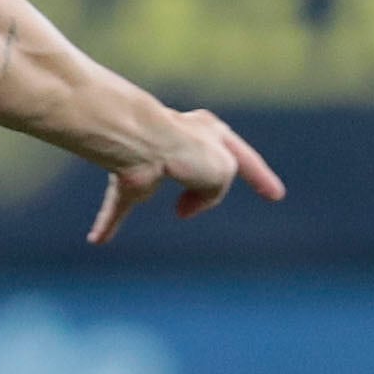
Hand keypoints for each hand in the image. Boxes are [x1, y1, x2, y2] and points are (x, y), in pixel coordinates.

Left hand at [88, 107, 283, 246]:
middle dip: (210, 186)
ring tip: (180, 212)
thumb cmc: (188, 152)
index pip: (245, 160)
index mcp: (213, 133)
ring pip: (166, 184)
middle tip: (211, 197)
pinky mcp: (126, 179)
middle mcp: (182, 141)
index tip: (276, 196)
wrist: (143, 145)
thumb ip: (217, 188)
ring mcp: (153, 159)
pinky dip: (110, 222)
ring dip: (178, 200)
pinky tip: (97, 240)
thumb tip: (187, 205)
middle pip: (205, 169)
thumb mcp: (224, 170)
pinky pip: (119, 205)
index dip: (261, 178)